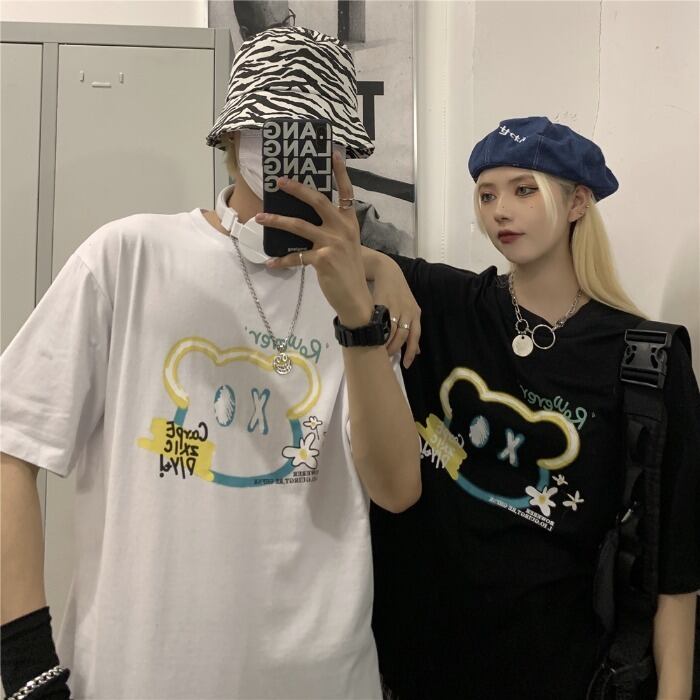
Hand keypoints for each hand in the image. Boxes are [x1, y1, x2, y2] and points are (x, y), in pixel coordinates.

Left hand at [259, 152, 372, 327]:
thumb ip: (333, 229)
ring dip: (277, 221)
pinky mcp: (323, 259)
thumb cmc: (349, 270)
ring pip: (299, 225)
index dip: (340, 171)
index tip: (333, 152)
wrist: (356, 297)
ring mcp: (333, 243)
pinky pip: (296, 256)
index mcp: (350, 222)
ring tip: (260, 218)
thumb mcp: (347, 244)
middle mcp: (342, 228)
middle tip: (279, 181)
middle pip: (317, 200)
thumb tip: (306, 218)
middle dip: (296, 189)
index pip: (346, 191)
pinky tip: (271, 262)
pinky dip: (282, 260)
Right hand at [366, 250, 420, 367]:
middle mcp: (407, 310)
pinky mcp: (382, 302)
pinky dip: (377, 332)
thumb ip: (412, 329)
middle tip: (387, 358)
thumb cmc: (397, 293)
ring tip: (378, 350)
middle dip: (395, 349)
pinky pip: (380, 321)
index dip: (411, 351)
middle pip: (403, 336)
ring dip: (385, 343)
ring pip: (391, 331)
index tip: (406, 364)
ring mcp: (395, 306)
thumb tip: (417, 351)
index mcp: (415, 313)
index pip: (415, 336)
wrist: (387, 271)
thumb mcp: (409, 309)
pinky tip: (372, 338)